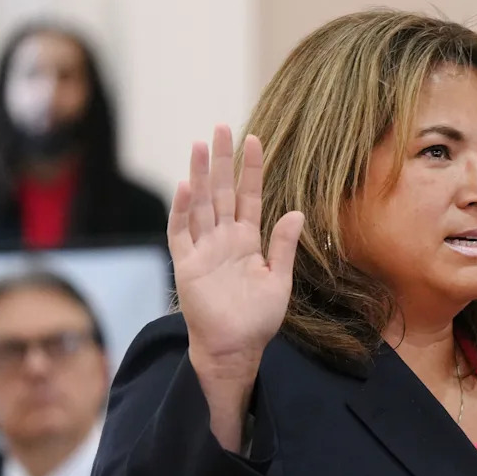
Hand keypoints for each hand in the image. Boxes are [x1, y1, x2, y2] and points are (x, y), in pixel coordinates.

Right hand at [168, 125, 303, 448]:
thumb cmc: (258, 320)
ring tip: (201, 145)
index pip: (249, 197)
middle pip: (222, 192)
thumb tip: (295, 212)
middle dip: (222, 160)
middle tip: (221, 126)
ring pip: (201, 204)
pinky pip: (181, 233)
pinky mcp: (186, 265)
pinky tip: (187, 186)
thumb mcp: (279, 280)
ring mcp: (203, 250)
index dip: (251, 170)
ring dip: (201, 175)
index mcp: (248, 241)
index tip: (255, 140)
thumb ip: (283, 246)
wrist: (235, 349)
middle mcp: (224, 240)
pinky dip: (182, 210)